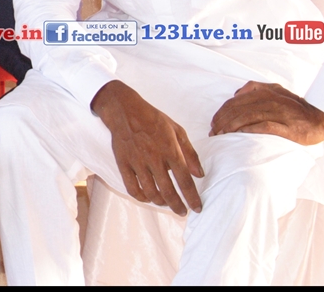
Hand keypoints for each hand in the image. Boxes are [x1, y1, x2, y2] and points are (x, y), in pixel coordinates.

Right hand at [90, 80, 203, 214]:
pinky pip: (132, 188)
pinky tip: (147, 198)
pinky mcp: (124, 164)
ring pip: (151, 193)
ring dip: (161, 202)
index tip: (197, 208)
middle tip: (182, 212)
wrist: (125, 111)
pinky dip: (141, 197)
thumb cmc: (154, 119)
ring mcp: (138, 163)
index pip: (185, 181)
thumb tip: (200, 174)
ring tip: (166, 203)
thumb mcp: (178, 131)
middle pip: (168, 192)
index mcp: (170, 150)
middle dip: (178, 206)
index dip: (192, 198)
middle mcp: (155, 159)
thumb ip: (190, 153)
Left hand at [210, 80, 323, 144]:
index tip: (213, 123)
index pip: (235, 101)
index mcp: (265, 91)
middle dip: (222, 121)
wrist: (321, 118)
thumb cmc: (295, 106)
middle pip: (239, 109)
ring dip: (231, 126)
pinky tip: (239, 134)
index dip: (222, 112)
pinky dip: (250, 129)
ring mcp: (279, 113)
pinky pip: (265, 126)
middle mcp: (270, 99)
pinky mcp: (287, 127)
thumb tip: (236, 93)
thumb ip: (256, 88)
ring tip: (221, 135)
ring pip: (248, 117)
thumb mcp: (275, 91)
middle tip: (213, 132)